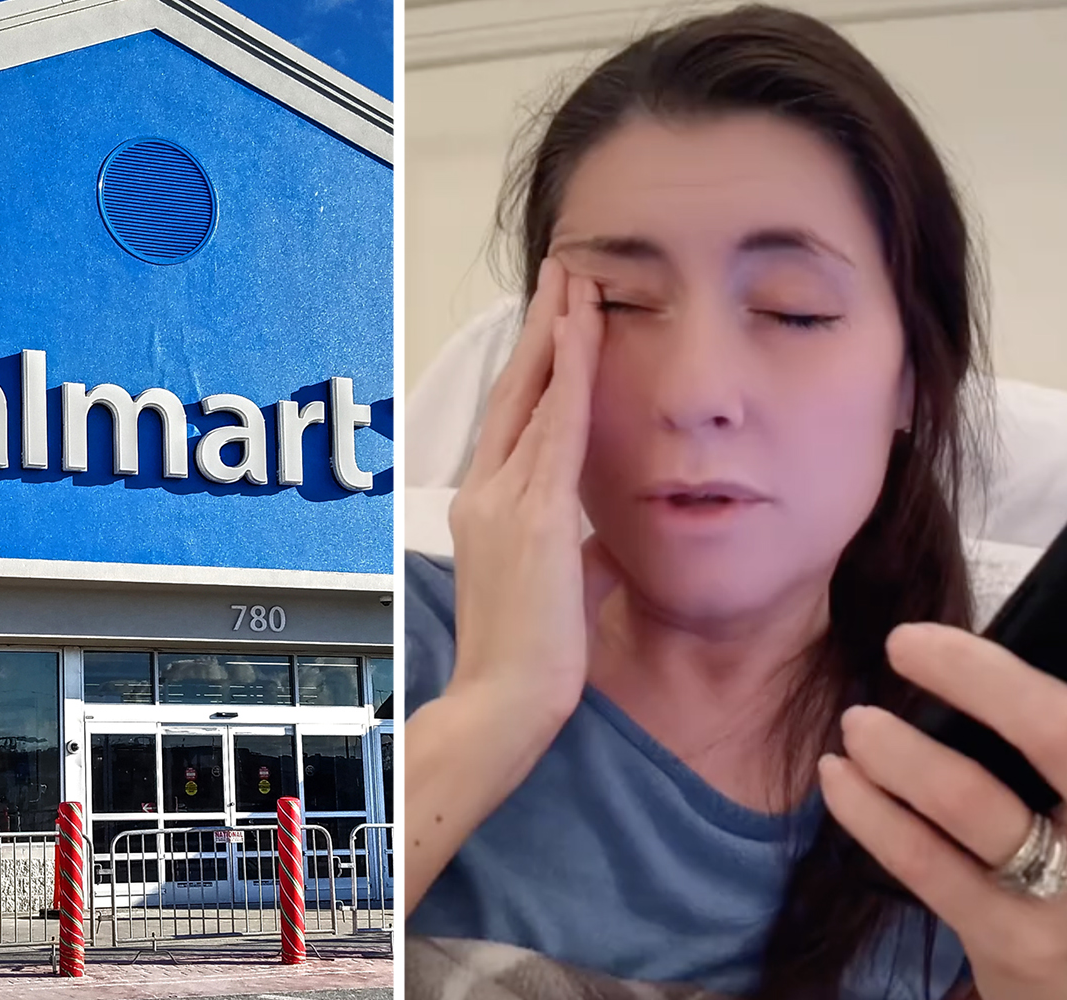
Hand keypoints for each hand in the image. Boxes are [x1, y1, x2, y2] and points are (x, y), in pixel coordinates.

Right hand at [447, 257, 615, 720]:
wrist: (503, 699)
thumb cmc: (529, 661)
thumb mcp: (558, 592)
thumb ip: (575, 558)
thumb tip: (601, 549)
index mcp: (485, 510)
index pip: (511, 420)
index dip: (533, 365)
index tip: (553, 321)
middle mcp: (483, 493)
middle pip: (513, 390)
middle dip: (539, 327)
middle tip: (562, 271)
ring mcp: (503, 500)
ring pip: (534, 394)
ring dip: (559, 331)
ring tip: (578, 279)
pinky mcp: (533, 514)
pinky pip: (556, 425)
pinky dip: (570, 372)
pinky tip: (584, 330)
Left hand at [820, 623, 1066, 999]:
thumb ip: (1043, 744)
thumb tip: (982, 671)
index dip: (995, 672)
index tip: (928, 636)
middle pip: (1053, 739)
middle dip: (974, 678)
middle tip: (902, 643)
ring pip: (968, 798)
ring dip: (899, 749)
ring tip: (858, 724)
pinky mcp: (1013, 942)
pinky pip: (926, 862)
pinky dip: (870, 811)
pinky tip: (839, 778)